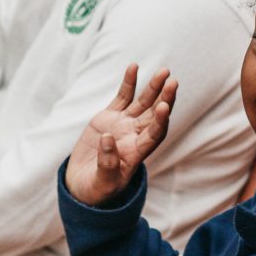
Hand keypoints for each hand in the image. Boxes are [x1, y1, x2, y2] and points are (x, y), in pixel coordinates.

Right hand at [65, 65, 178, 205]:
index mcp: (136, 153)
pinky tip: (134, 66)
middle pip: (154, 115)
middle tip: (172, 82)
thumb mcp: (102, 183)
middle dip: (164, 98)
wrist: (83, 184)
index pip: (154, 134)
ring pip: (143, 103)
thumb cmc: (97, 189)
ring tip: (164, 71)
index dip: (160, 121)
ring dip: (153, 87)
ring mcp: (123, 125)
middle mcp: (134, 137)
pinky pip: (122, 97)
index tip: (164, 107)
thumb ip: (107, 164)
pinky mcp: (109, 118)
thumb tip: (107, 139)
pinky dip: (129, 83)